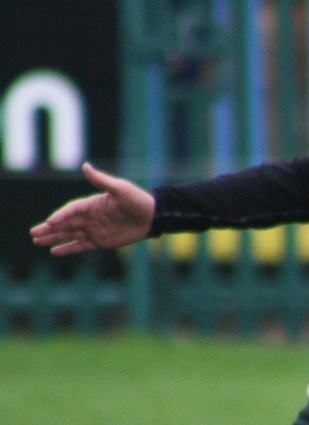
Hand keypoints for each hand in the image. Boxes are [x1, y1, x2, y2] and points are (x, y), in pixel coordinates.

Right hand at [31, 163, 155, 255]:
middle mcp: (89, 217)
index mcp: (91, 204)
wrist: (153, 216)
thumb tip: (86, 166)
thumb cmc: (137, 200)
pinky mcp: (101, 242)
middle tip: (33, 233)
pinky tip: (54, 251)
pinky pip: (81, 246)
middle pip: (64, 224)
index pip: (71, 211)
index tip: (50, 223)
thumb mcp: (120, 189)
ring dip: (53, 239)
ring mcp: (94, 230)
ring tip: (37, 242)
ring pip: (69, 235)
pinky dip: (68, 249)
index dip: (60, 216)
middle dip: (49, 229)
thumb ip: (102, 180)